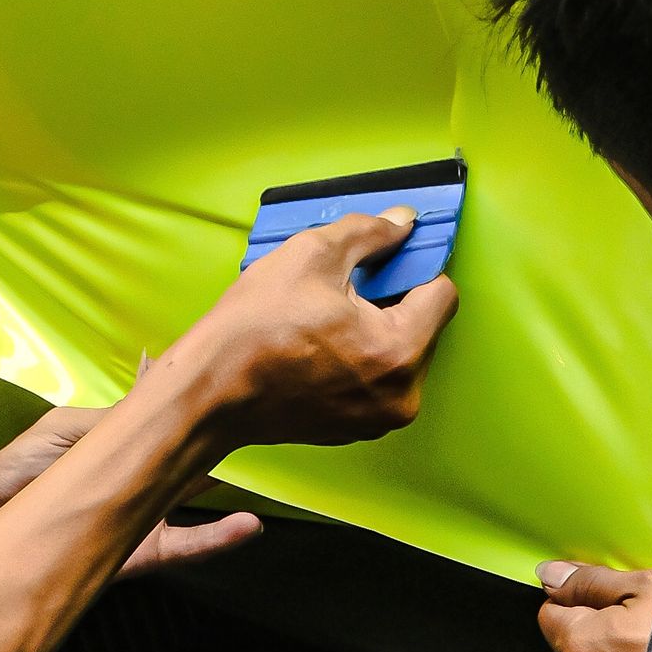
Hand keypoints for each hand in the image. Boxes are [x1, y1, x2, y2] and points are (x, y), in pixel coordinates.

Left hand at [0, 407, 262, 574]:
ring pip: (196, 499)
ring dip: (227, 483)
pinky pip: (187, 546)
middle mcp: (139, 480)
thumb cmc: (18, 470)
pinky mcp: (142, 551)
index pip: (166, 419)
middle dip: (220, 438)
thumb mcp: (67, 428)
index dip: (192, 401)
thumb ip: (115, 418)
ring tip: (259, 469)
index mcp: (122, 446)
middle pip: (190, 456)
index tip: (226, 378)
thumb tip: (156, 390)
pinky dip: (218, 538)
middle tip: (255, 419)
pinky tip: (247, 525)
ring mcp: (144, 515)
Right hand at [172, 209, 456, 449]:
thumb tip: (401, 223)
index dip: (415, 265)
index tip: (388, 257)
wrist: (209, 391)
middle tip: (342, 287)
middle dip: (391, 300)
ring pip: (397, 353)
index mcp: (398, 351)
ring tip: (323, 318)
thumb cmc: (253, 329)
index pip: (442, 293)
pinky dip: (356, 359)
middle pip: (422, 326)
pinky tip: (317, 345)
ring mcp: (377, 418)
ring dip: (373, 329)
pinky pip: (374, 380)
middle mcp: (399, 394)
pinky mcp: (354, 428)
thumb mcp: (312, 254)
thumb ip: (369, 232)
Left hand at [534, 562, 651, 651]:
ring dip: (620, 648)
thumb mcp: (642, 585)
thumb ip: (591, 581)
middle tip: (641, 606)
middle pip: (574, 642)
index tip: (605, 587)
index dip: (576, 595)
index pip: (550, 614)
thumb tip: (552, 575)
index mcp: (580, 649)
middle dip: (598, 622)